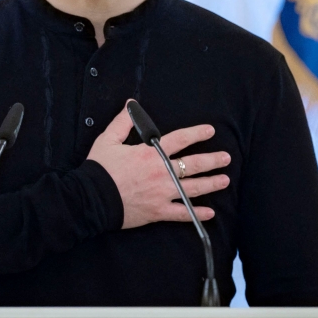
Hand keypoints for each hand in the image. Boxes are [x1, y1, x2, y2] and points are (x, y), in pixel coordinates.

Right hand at [86, 102, 230, 228]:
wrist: (91, 198)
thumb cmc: (99, 169)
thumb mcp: (108, 140)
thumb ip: (122, 122)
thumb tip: (131, 104)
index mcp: (150, 153)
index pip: (180, 139)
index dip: (197, 133)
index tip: (209, 131)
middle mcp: (161, 172)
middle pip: (193, 164)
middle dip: (212, 160)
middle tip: (226, 158)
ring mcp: (162, 193)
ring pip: (193, 188)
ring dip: (211, 183)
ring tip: (224, 180)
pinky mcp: (158, 211)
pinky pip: (182, 213)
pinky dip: (197, 214)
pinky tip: (210, 213)